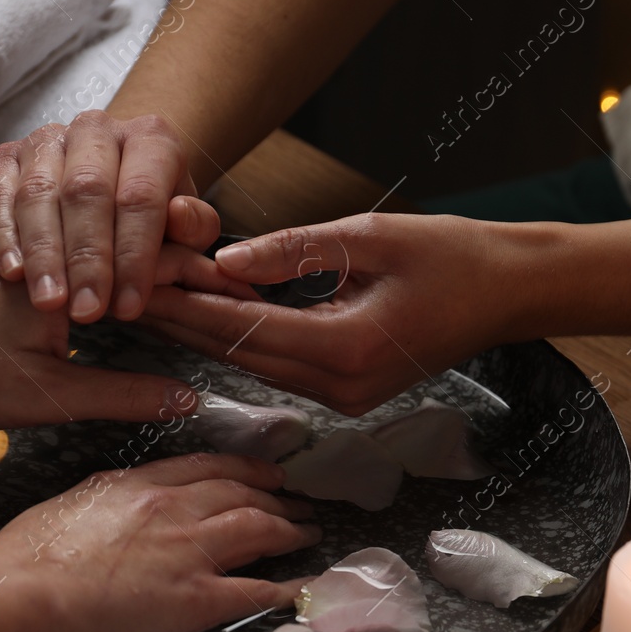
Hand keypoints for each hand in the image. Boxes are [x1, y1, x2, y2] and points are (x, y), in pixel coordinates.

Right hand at [0, 111, 220, 322]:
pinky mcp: (7, 157)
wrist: (117, 180)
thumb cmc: (155, 214)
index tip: (129, 307)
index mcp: (150, 138)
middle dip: (87, 259)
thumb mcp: (187, 224)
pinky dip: (4, 236)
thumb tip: (180, 217)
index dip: (134, 255)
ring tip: (50, 302)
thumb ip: (193, 226)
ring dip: (43, 254)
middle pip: (86, 192)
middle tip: (87, 311)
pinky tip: (13, 274)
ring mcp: (47, 139)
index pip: (141, 196)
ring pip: (39, 194)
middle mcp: (95, 130)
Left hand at [0, 244, 240, 428]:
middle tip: (241, 292)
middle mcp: (65, 252)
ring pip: (124, 249)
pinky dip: (134, 273)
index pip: (159, 262)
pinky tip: (155, 294)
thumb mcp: (50, 395)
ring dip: (169, 265)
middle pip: (149, 247)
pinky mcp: (41, 274)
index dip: (208, 279)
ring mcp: (52, 258)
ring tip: (213, 289)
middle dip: (197, 267)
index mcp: (73, 272)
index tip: (246, 297)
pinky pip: (100, 261)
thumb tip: (186, 398)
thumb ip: (123, 394)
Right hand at [0, 452, 320, 631]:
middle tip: (299, 500)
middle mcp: (174, 510)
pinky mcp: (198, 600)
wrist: (23, 598)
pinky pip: (257, 591)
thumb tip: (116, 503)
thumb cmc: (26, 559)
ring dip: (291, 529)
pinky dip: (289, 588)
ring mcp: (191, 553)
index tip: (265, 472)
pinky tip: (306, 587)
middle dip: (277, 495)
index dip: (245, 468)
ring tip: (310, 531)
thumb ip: (104, 499)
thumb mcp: (69, 506)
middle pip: (242, 492)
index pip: (207, 467)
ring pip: (259, 529)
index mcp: (139, 485)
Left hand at [142, 213, 539, 414]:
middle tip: (121, 291)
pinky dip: (243, 337)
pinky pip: (281, 364)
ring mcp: (346, 395)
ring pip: (254, 363)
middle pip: (238, 354)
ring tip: (149, 298)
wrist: (509, 293)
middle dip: (180, 322)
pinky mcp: (349, 390)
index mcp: (348, 348)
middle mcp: (342, 386)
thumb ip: (295, 249)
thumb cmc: (453, 256)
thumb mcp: (372, 236)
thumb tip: (225, 259)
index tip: (139, 276)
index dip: (188, 304)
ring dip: (205, 331)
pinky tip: (206, 311)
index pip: (244, 329)